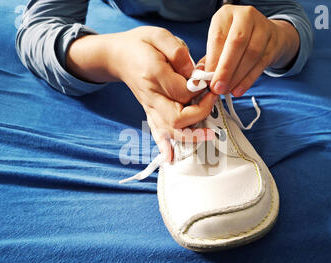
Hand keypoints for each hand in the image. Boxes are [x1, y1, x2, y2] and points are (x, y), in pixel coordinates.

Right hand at [67, 27, 216, 161]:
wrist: (118, 56)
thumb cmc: (140, 44)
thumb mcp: (158, 35)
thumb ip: (177, 53)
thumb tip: (194, 73)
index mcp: (153, 75)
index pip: (183, 92)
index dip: (201, 89)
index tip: (210, 79)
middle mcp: (151, 96)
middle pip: (178, 118)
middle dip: (201, 113)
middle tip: (213, 99)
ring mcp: (149, 107)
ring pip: (170, 130)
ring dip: (191, 135)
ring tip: (209, 135)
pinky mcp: (149, 112)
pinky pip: (156, 132)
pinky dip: (164, 146)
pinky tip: (169, 158)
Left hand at [205, 5, 299, 96]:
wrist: (264, 35)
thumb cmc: (233, 42)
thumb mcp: (219, 44)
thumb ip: (210, 59)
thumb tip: (200, 78)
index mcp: (226, 14)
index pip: (218, 37)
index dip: (212, 61)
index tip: (207, 80)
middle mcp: (246, 16)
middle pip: (237, 43)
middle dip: (226, 69)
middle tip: (217, 88)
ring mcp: (263, 28)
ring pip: (251, 54)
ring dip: (237, 77)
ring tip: (227, 90)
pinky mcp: (273, 43)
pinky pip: (261, 64)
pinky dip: (248, 80)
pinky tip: (238, 90)